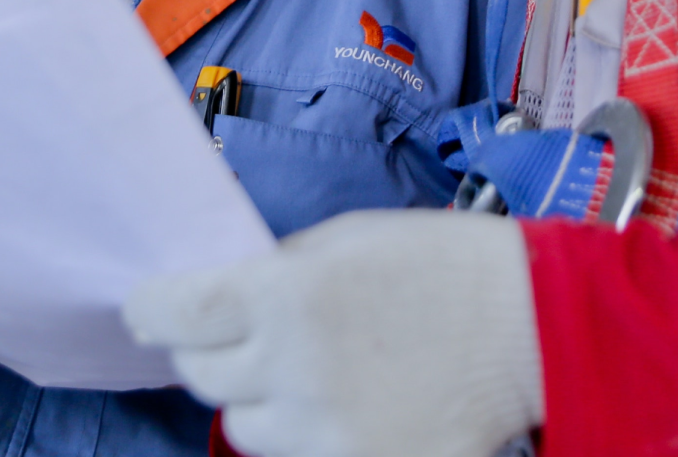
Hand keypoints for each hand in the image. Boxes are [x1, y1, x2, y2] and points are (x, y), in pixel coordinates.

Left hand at [124, 210, 542, 456]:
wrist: (531, 325)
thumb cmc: (439, 266)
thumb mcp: (342, 241)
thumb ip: (271, 274)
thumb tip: (213, 301)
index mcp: (283, 296)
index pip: (173, 314)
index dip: (150, 310)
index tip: (146, 311)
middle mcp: (293, 368)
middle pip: (201, 376)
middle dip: (211, 353)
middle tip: (243, 337)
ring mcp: (324, 431)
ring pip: (242, 428)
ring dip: (259, 401)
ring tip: (310, 373)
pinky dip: (306, 436)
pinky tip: (344, 405)